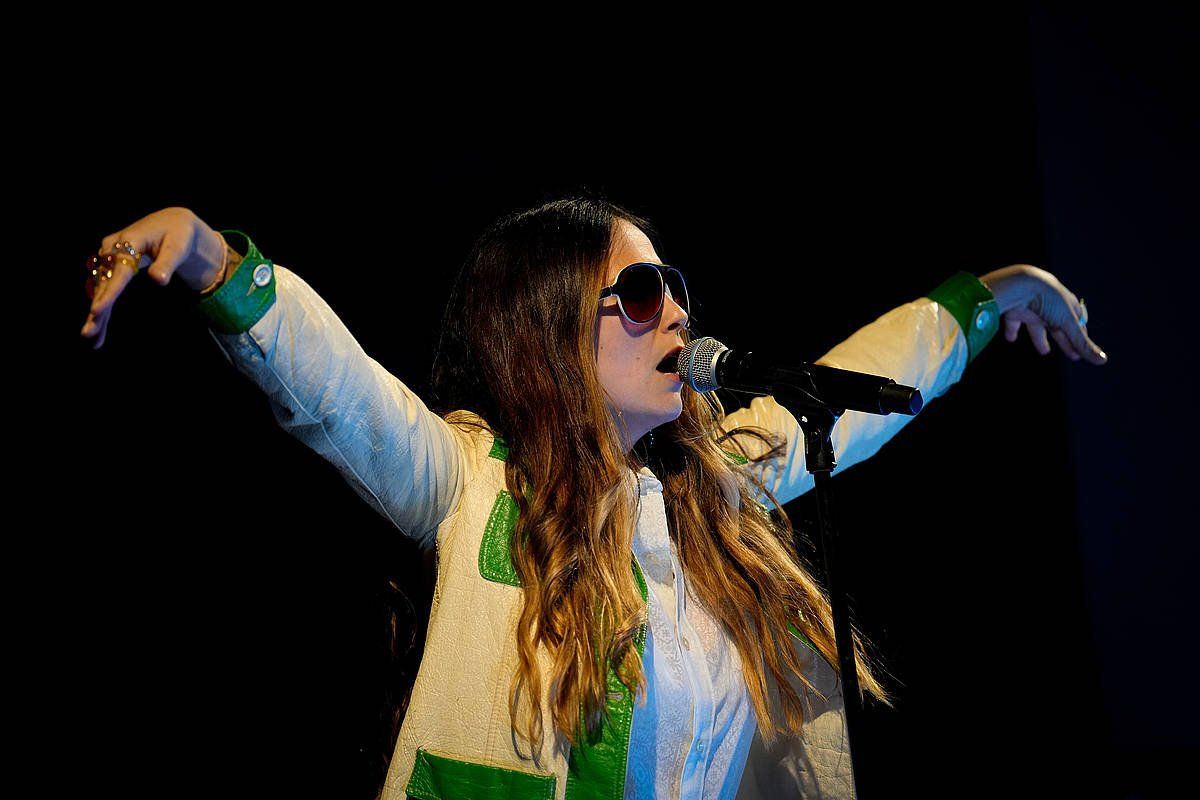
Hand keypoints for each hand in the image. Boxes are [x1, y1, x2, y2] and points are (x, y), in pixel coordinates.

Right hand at [80, 207, 225, 348]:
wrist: (171, 223)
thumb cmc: (178, 234)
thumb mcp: (179, 245)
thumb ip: (167, 263)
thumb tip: (158, 281)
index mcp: (130, 240)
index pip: (118, 271)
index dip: (109, 292)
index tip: (97, 310)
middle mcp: (113, 248)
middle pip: (104, 283)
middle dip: (96, 309)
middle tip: (88, 334)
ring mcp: (109, 258)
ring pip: (101, 290)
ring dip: (97, 315)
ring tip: (91, 340)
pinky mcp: (112, 267)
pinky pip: (106, 290)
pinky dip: (103, 310)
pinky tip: (99, 331)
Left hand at [979, 264, 1107, 364]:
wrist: (1018, 285)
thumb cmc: (1047, 300)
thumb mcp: (1067, 324)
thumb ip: (1082, 343)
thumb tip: (1103, 361)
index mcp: (1066, 303)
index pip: (1078, 322)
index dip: (1081, 336)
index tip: (1084, 349)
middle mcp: (1050, 305)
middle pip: (1060, 327)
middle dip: (1066, 341)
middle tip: (1073, 355)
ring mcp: (1032, 306)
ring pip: (1038, 324)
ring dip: (1040, 338)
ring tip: (1044, 351)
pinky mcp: (1014, 309)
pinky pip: (1013, 320)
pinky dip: (1012, 329)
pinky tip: (1011, 338)